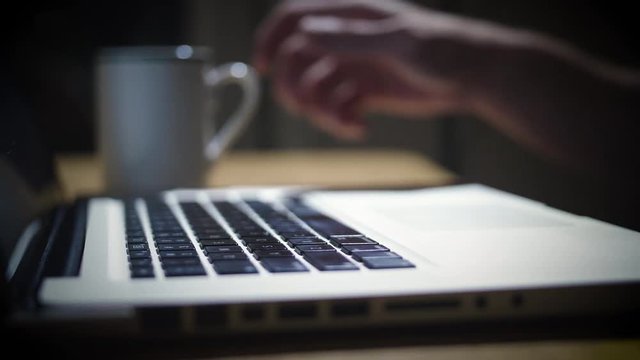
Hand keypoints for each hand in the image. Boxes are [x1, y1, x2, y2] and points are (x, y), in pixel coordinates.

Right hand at [253, 0, 472, 139]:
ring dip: (320, 111)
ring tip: (345, 123)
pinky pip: (337, 107)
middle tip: (307, 108)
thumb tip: (305, 33)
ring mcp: (355, 66)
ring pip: (315, 89)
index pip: (295, 17)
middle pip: (297, 59)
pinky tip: (360, 128)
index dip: (272, 38)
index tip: (261, 67)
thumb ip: (350, 37)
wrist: (473, 77)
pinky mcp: (365, 92)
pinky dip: (341, 121)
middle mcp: (347, 39)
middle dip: (295, 87)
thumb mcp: (397, 41)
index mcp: (351, 15)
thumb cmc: (444, 48)